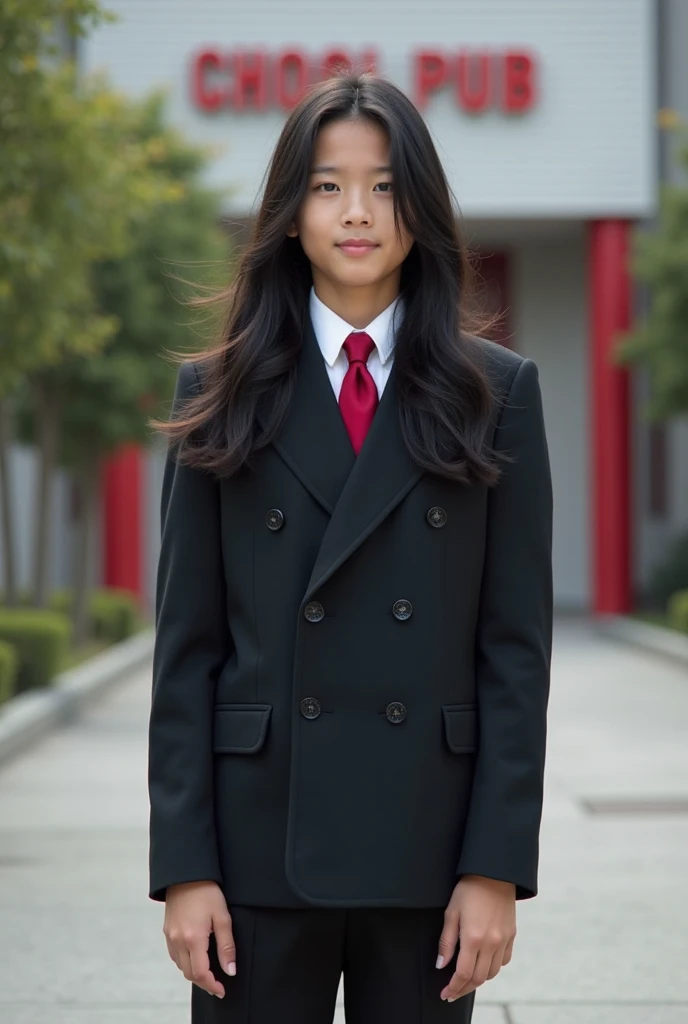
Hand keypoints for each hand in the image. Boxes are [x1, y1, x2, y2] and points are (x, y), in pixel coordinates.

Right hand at [163, 880, 236, 998]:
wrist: (186, 873)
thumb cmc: (207, 892)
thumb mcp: (223, 917)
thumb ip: (226, 946)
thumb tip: (230, 970)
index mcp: (193, 939)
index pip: (200, 973)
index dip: (212, 985)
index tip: (222, 990)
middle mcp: (178, 940)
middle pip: (189, 973)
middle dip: (203, 982)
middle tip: (217, 985)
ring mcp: (170, 936)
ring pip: (180, 965)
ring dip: (193, 973)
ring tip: (208, 973)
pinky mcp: (167, 930)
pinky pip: (174, 955)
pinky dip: (184, 961)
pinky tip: (195, 957)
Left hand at [436, 875, 515, 1001]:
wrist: (494, 872)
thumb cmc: (469, 889)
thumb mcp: (451, 912)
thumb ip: (446, 941)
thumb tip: (441, 965)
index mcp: (473, 938)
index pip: (463, 974)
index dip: (454, 987)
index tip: (445, 994)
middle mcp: (491, 943)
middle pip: (479, 978)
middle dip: (464, 989)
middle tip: (453, 992)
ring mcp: (504, 940)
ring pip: (492, 972)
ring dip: (479, 980)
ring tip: (466, 980)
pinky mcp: (512, 935)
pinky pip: (504, 960)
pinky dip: (493, 967)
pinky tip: (484, 964)